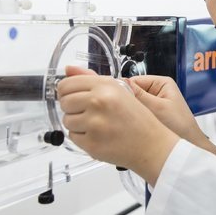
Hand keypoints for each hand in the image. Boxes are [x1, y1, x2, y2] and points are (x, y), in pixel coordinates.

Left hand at [57, 66, 178, 185]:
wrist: (151, 145)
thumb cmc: (138, 119)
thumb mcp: (119, 91)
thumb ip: (91, 79)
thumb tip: (68, 69)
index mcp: (105, 86)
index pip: (66, 84)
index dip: (67, 92)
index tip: (74, 97)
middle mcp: (98, 102)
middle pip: (64, 102)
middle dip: (73, 108)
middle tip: (90, 113)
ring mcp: (94, 124)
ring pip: (67, 120)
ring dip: (77, 124)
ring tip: (97, 125)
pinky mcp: (91, 143)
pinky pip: (73, 137)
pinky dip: (82, 138)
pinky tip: (98, 136)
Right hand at [128, 75, 215, 157]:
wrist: (188, 145)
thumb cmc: (180, 126)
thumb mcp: (157, 108)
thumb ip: (138, 95)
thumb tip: (121, 82)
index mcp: (162, 83)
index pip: (134, 80)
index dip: (124, 90)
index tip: (115, 99)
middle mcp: (158, 90)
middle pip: (133, 92)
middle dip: (128, 102)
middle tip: (123, 112)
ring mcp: (155, 102)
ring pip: (134, 103)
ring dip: (131, 111)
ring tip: (131, 120)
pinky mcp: (153, 114)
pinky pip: (138, 112)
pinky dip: (135, 118)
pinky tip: (134, 125)